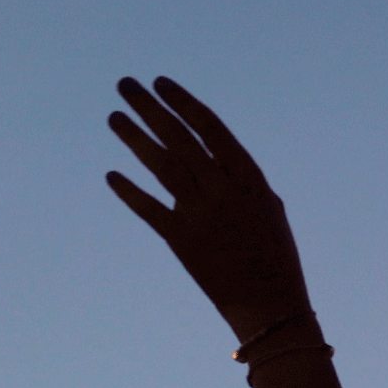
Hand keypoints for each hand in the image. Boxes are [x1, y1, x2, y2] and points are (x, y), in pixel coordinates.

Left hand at [107, 77, 310, 342]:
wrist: (271, 305)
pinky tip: (111, 174)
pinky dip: (129, 191)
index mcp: (249, 178)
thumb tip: (210, 155)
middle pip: (179, 137)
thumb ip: (240, 179)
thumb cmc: (275, 256)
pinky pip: (149, 209)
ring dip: (134, 138)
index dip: (183, 102)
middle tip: (126, 84)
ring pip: (161, 165)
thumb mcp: (268, 207)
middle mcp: (223, 190)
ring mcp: (201, 215)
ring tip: (113, 116)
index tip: (161, 82)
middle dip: (150, 108)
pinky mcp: (181, 241)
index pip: (210, 127)